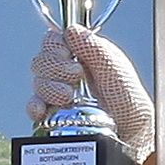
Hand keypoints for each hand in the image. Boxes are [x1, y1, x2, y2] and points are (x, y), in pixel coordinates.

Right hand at [33, 26, 147, 159]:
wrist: (131, 134)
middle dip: (56, 68)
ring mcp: (57, 97)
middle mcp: (65, 75)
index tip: (70, 55)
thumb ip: (94, 47)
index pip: (52, 42)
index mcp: (80, 57)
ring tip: (69, 97)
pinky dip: (35, 106)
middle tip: (76, 76)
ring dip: (50, 87)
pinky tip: (43, 110)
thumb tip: (71, 30)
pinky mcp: (52, 118)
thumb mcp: (115, 67)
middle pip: (41, 61)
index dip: (55, 46)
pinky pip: (33, 108)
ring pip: (37, 83)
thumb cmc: (128, 100)